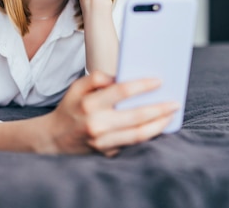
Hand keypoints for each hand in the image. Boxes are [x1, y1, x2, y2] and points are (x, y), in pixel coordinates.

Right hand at [43, 71, 179, 155]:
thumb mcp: (76, 88)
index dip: (142, 86)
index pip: (121, 91)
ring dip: (158, 125)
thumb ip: (96, 78)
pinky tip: (158, 126)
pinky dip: (147, 135)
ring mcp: (103, 142)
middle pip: (136, 116)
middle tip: (175, 103)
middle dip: (159, 109)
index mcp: (90, 104)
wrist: (53, 140)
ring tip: (171, 115)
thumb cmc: (69, 110)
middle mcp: (97, 124)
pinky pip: (132, 144)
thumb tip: (119, 76)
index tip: (158, 81)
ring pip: (138, 135)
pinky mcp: (107, 153)